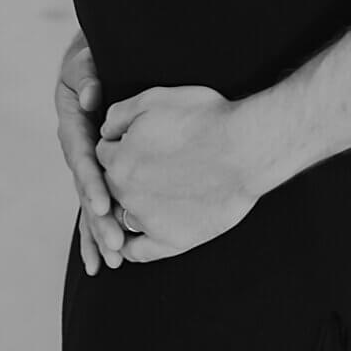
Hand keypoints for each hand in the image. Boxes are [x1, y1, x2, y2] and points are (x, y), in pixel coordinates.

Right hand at [56, 31, 124, 274]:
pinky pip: (98, 202)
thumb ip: (85, 71)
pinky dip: (99, 230)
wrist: (97, 55)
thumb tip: (89, 97)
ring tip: (115, 263)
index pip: (81, 157)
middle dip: (100, 220)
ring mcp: (86, 161)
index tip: (106, 204)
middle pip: (86, 189)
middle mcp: (75, 147)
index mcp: (71, 122)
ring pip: (91, 202)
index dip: (92, 182)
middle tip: (116, 246)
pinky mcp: (99, 169)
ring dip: (100, 233)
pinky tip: (104, 262)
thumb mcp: (84, 55)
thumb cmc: (93, 53)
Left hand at [97, 84, 256, 260]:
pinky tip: (134, 239)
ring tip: (148, 196)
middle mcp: (126, 194)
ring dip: (129, 206)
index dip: (120, 143)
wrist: (246, 149)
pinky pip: (139, 252)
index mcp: (119, 160)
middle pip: (110, 185)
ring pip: (123, 216)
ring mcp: (148, 221)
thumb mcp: (155, 99)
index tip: (137, 140)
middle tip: (145, 165)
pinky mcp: (172, 241)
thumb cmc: (205, 118)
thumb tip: (105, 130)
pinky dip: (132, 246)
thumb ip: (120, 114)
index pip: (104, 153)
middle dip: (123, 174)